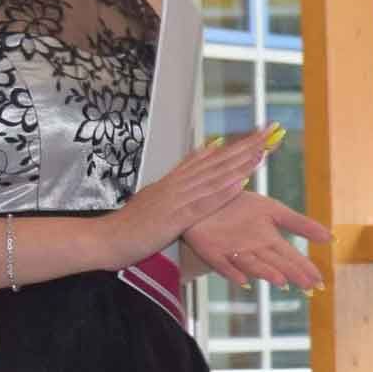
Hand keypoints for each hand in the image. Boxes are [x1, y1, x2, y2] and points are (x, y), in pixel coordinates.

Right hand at [111, 133, 271, 266]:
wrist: (104, 239)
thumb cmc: (130, 226)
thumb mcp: (154, 200)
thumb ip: (174, 186)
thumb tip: (190, 174)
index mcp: (173, 181)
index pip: (209, 158)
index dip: (234, 146)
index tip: (255, 135)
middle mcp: (177, 184)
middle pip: (216, 162)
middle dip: (244, 147)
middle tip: (267, 132)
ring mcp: (175, 199)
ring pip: (213, 178)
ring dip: (239, 164)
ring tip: (262, 151)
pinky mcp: (174, 218)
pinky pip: (202, 203)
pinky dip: (222, 192)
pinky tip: (240, 183)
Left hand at [184, 189, 330, 292]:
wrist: (209, 198)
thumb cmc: (242, 207)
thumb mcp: (274, 211)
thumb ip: (300, 224)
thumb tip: (331, 237)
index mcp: (269, 242)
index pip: (291, 257)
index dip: (304, 268)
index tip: (319, 282)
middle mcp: (253, 251)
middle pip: (275, 263)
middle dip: (291, 273)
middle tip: (308, 286)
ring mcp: (232, 253)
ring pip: (252, 264)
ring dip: (266, 273)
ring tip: (281, 280)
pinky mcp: (212, 252)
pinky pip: (222, 264)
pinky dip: (232, 272)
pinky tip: (242, 280)